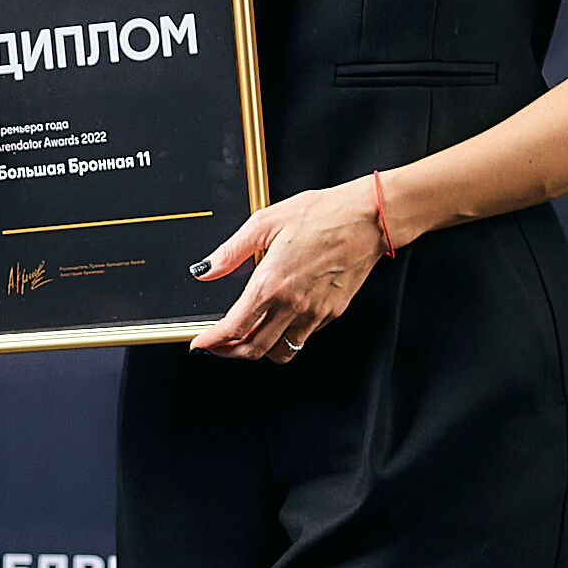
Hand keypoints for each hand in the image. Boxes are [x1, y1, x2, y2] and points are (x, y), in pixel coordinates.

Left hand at [191, 180, 384, 362]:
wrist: (368, 219)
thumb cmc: (322, 214)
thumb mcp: (265, 222)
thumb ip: (230, 251)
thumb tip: (205, 269)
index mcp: (271, 284)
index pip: (234, 328)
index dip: (212, 342)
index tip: (200, 345)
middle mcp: (292, 305)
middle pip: (254, 349)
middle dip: (230, 353)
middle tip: (218, 346)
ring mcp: (315, 313)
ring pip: (281, 351)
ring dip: (260, 350)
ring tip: (249, 337)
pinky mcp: (332, 313)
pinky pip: (304, 337)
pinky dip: (286, 337)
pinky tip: (281, 320)